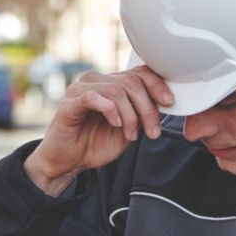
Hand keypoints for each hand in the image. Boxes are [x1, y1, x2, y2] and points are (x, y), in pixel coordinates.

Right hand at [24, 66, 172, 195]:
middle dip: (147, 107)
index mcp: (111, 84)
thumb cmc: (94, 144)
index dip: (157, 84)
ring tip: (130, 135)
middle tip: (152, 131)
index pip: (138, 72)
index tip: (169, 102)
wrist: (67, 162)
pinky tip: (115, 124)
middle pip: (131, 81)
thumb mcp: (127, 129)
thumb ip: (141, 114)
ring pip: (116, 90)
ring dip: (130, 115)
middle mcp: (96, 81)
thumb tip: (161, 103)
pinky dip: (110, 110)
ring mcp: (81, 89)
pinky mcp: (69, 102)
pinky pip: (93, 97)